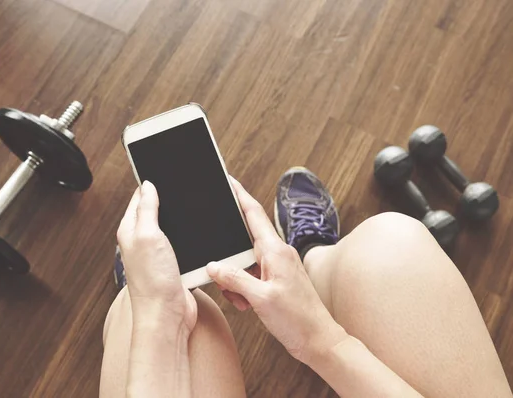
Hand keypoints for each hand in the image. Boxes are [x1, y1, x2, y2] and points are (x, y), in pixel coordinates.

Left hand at [117, 181, 196, 333]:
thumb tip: (147, 185)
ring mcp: (159, 254)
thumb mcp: (148, 235)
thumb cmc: (153, 281)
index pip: (139, 198)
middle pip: (156, 211)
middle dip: (168, 200)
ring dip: (180, 221)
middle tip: (181, 187)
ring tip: (189, 208)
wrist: (168, 315)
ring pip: (171, 228)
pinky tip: (197, 233)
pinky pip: (183, 245)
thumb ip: (147, 209)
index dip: (151, 184)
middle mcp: (143, 241)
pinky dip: (190, 238)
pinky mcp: (174, 265)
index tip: (163, 170)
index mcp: (130, 230)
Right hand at [207, 179, 347, 362]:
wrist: (319, 341)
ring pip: (245, 262)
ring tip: (242, 300)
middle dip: (229, 257)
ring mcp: (278, 267)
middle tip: (224, 278)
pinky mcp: (277, 280)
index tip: (228, 180)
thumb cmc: (298, 320)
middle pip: (243, 241)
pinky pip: (252, 274)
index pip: (254, 213)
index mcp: (276, 251)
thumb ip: (234, 279)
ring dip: (236, 278)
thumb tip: (214, 266)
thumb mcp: (260, 299)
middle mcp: (278, 254)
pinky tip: (247, 303)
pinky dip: (244, 287)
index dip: (239, 195)